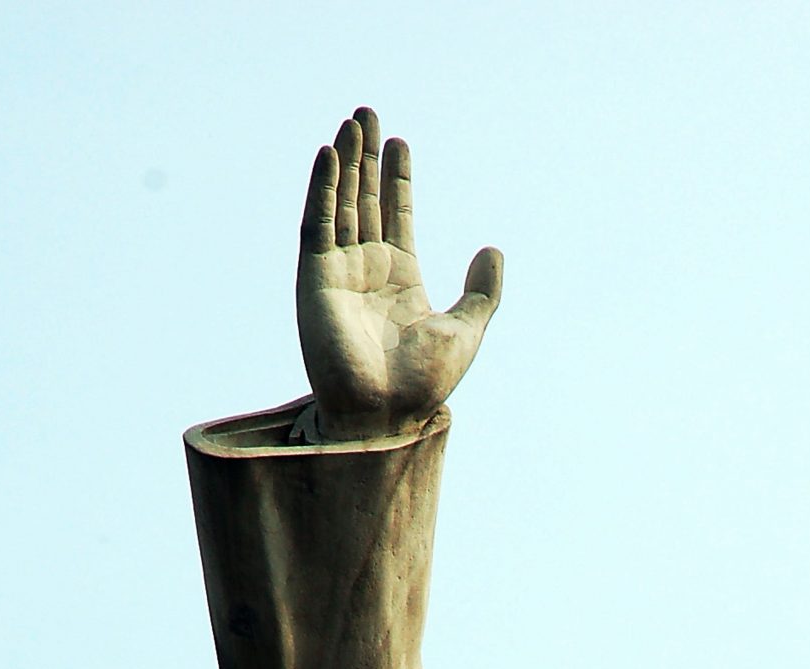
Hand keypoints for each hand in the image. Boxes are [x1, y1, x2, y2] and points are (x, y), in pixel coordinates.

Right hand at [297, 107, 501, 440]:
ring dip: (345, 162)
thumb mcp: (466, 330)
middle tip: (369, 112)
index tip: (399, 143)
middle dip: (366, 157)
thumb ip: (482, 291)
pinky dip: (322, 190)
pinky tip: (330, 155)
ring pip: (340, 204)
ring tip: (353, 121)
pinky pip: (316, 225)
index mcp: (400, 279)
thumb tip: (493, 250)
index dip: (397, 179)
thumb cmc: (424, 384)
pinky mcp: (316, 279)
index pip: (396, 215)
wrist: (388, 414)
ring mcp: (339, 273)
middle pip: (364, 200)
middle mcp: (366, 270)